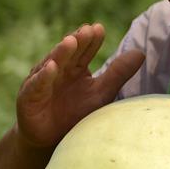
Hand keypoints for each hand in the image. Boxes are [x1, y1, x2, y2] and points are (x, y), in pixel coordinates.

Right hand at [16, 23, 144, 147]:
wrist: (51, 139)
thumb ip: (118, 73)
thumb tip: (140, 52)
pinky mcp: (28, 97)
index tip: (99, 28)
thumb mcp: (101, 93)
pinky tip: (51, 67)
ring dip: (60, 53)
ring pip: (51, 64)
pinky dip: (43, 77)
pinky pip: (37, 85)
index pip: (84, 50)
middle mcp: (57, 70)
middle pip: (68, 53)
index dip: (91, 40)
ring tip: (71, 41)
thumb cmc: (77, 113)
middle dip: (77, 41)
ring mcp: (41, 81)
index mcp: (74, 67)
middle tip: (87, 29)